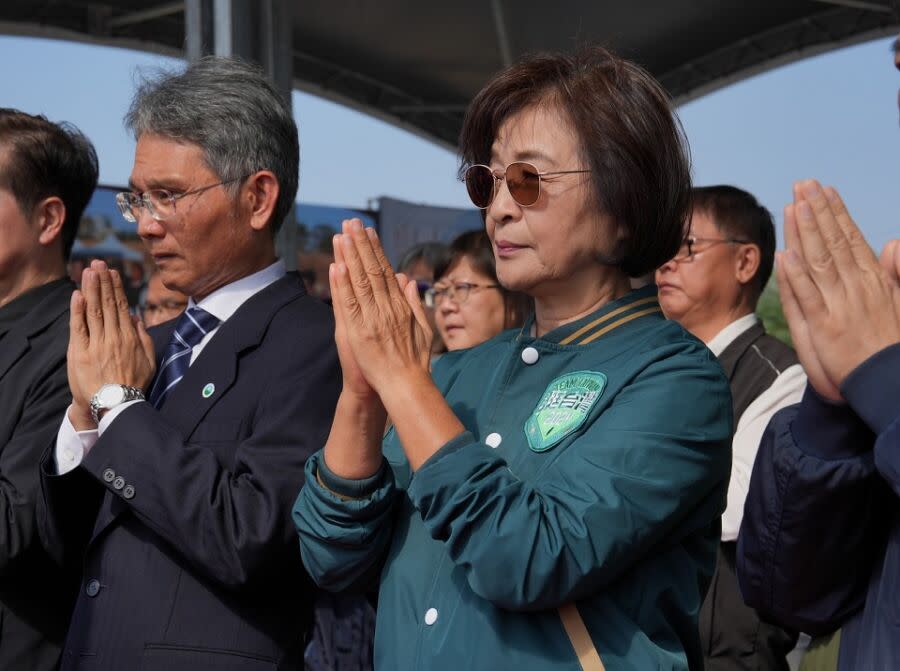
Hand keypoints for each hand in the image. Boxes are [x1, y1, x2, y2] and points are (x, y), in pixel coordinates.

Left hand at [67, 260, 155, 428]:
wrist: (117, 405)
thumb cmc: (133, 384)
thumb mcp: (148, 361)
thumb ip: (143, 337)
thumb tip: (136, 317)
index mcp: (130, 337)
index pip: (121, 306)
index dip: (115, 288)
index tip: (111, 272)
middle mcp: (114, 337)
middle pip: (107, 304)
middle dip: (102, 282)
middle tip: (98, 263)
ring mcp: (97, 344)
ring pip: (94, 311)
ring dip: (91, 289)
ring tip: (89, 271)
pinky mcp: (82, 353)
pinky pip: (80, 328)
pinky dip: (78, 310)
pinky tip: (78, 295)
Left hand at [330, 219, 432, 395]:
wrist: (405, 386)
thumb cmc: (414, 362)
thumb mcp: (422, 328)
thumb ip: (414, 303)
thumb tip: (408, 279)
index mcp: (400, 306)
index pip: (385, 271)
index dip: (376, 250)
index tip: (368, 231)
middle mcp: (387, 308)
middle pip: (371, 270)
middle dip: (361, 244)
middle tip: (352, 222)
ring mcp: (373, 320)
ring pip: (359, 282)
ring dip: (350, 257)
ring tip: (342, 235)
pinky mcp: (359, 333)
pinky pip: (349, 305)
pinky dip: (342, 285)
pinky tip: (337, 266)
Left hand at [777, 180, 899, 400]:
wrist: (888, 380)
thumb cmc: (891, 344)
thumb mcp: (899, 302)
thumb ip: (894, 272)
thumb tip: (894, 243)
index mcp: (873, 280)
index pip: (850, 238)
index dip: (835, 213)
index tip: (823, 191)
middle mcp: (856, 287)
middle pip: (833, 242)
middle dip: (818, 211)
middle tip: (804, 184)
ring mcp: (840, 306)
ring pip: (820, 262)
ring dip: (806, 232)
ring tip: (795, 205)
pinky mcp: (824, 327)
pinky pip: (808, 297)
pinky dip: (798, 275)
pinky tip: (787, 254)